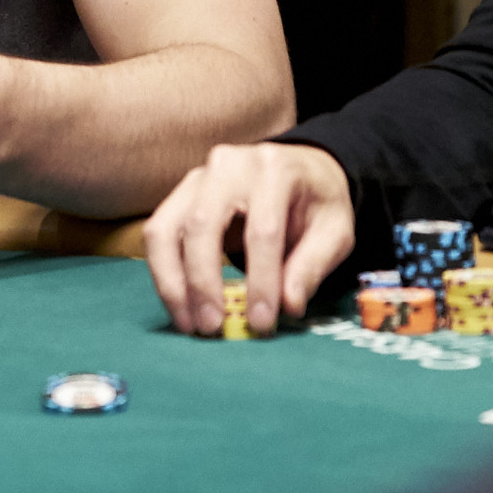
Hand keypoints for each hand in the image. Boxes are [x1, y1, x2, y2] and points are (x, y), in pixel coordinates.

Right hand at [142, 142, 354, 336]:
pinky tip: (179, 304)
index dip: (260, 280)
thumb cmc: (316, 203)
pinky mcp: (179, 194)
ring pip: (165, 229)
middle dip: (204, 282)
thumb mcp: (334, 231)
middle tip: (213, 327)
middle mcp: (228, 166)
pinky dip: (162, 273)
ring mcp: (197, 177)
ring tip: (189, 323)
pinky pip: (157, 233)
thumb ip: (312, 266)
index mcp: (274, 170)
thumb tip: (288, 306)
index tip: (262, 322)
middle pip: (202, 225)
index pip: (261, 231)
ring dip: (171, 282)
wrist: (299, 169)